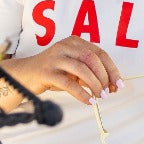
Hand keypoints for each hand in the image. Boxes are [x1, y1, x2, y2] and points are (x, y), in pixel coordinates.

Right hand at [3, 36, 121, 105]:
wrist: (24, 75)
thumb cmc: (52, 73)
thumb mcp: (73, 70)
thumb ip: (90, 75)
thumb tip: (111, 87)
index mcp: (74, 42)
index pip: (99, 53)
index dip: (111, 69)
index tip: (119, 84)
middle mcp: (65, 46)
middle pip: (92, 58)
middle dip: (104, 77)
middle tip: (108, 92)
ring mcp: (55, 58)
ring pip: (82, 69)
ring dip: (95, 85)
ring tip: (100, 97)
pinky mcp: (46, 72)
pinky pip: (68, 83)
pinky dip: (82, 93)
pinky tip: (89, 100)